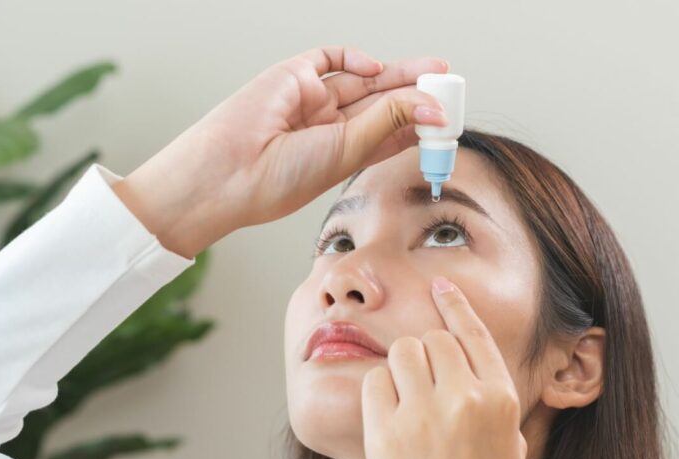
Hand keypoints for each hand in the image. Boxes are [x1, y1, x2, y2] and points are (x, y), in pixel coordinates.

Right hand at [114, 46, 449, 258]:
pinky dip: (354, 58)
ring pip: (363, 79)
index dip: (419, 125)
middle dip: (416, 93)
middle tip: (449, 86)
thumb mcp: (348, 151)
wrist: (229, 172)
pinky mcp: (292, 76)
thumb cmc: (278, 179)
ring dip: (399, 74)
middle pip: (382, 103)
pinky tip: (376, 68)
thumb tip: (432, 105)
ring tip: (434, 72)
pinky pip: (329, 58)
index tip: (448, 121)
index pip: (388, 134)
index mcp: (340, 155)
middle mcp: (327, 127)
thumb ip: (388, 121)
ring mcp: (310, 100)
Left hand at [360, 276, 526, 458]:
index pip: (474, 332)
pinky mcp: (386, 431)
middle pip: (431, 340)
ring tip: (405, 408)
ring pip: (400, 353)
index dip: (453, 304)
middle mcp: (466, 399)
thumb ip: (492, 401)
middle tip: (418, 387)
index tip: (439, 284)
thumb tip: (467, 363)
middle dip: (422, 355)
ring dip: (399, 371)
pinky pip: (374, 384)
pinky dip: (378, 395)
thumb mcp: (510, 449)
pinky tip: (388, 423)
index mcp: (502, 400)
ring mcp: (424, 414)